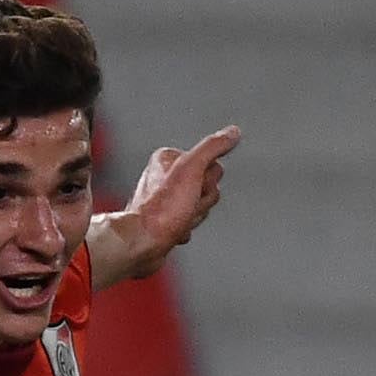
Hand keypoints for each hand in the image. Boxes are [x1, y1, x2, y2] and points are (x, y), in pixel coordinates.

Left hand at [103, 126, 239, 276]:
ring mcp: (166, 198)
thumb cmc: (163, 209)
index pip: (212, 165)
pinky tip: (173, 230)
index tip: (191, 188)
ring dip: (195, 216)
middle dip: (202, 201)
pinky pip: (190, 223)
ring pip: (201, 206)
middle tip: (185, 206)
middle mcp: (165, 175)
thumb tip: (232, 132)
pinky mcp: (166, 218)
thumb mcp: (192, 170)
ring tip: (178, 219)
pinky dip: (186, 229)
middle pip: (209, 186)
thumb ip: (213, 147)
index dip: (208, 181)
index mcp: (169, 158)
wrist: (142, 243)